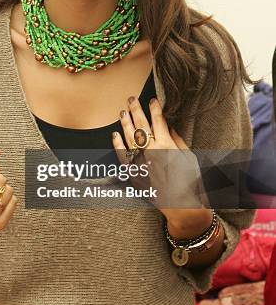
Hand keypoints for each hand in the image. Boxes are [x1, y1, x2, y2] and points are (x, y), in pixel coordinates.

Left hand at [112, 97, 206, 216]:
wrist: (181, 206)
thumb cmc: (190, 182)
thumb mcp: (189, 157)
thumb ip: (177, 140)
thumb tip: (169, 126)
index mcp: (166, 145)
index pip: (158, 121)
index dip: (154, 108)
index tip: (152, 100)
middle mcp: (151, 151)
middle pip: (141, 125)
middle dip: (136, 110)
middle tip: (131, 98)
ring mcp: (140, 162)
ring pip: (129, 137)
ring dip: (125, 123)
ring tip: (122, 111)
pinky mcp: (133, 173)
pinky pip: (122, 156)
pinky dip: (117, 145)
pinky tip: (114, 134)